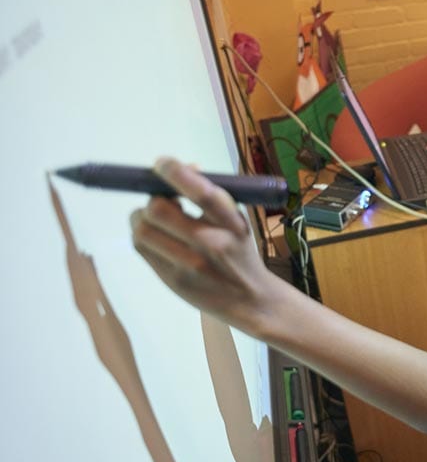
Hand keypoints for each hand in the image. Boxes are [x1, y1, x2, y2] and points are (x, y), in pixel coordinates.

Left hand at [130, 158, 278, 328]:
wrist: (250, 299)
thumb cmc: (241, 253)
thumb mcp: (238, 222)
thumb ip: (212, 198)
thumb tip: (184, 168)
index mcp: (231, 223)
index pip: (201, 192)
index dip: (175, 172)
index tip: (163, 162)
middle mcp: (211, 244)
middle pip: (159, 210)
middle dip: (153, 197)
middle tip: (161, 198)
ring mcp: (189, 265)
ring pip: (142, 229)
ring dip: (141, 217)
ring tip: (154, 218)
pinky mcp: (173, 280)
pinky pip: (141, 248)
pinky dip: (142, 234)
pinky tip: (155, 235)